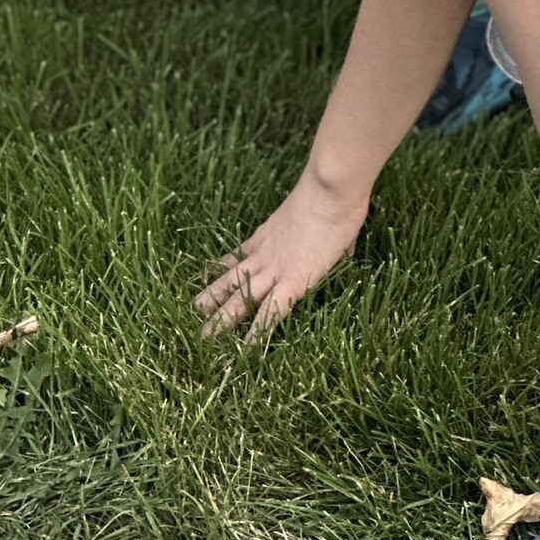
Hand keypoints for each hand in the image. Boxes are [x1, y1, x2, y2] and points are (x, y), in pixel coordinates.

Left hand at [196, 169, 367, 339]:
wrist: (330, 190)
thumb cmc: (333, 199)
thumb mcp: (324, 218)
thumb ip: (332, 239)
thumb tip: (346, 249)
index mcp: (269, 234)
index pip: (241, 255)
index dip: (224, 267)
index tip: (209, 276)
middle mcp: (265, 253)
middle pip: (232, 277)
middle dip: (213, 295)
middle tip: (193, 309)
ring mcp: (275, 268)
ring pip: (241, 297)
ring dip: (221, 317)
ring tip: (202, 334)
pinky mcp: (292, 281)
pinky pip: (270, 312)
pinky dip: (257, 332)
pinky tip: (244, 349)